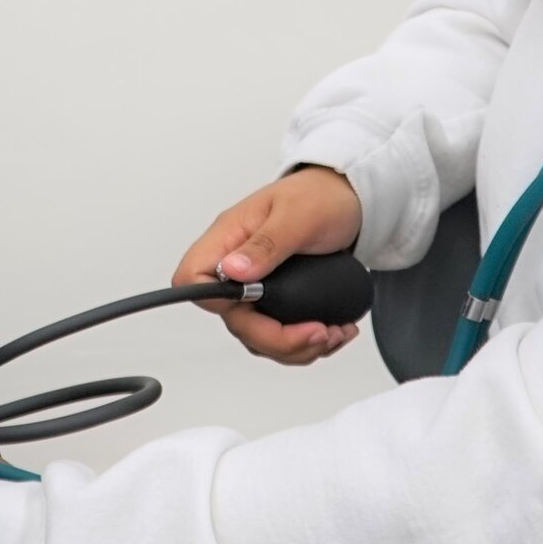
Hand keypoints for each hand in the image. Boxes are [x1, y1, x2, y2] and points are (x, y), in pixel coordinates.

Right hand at [174, 167, 366, 364]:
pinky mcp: (277, 299)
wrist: (349, 200)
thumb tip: (232, 270)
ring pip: (258, 336)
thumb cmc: (320, 196)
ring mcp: (256, 286)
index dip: (216, 301)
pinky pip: (279, 334)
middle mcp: (236, 265)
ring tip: (332, 334)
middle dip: (277, 338)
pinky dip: (307, 343)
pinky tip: (334, 331)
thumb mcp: (298, 215)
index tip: (261, 304)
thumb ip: (266, 244)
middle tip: (318, 332)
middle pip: (233, 320)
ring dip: (296, 347)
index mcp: (229, 238)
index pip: (193, 278)